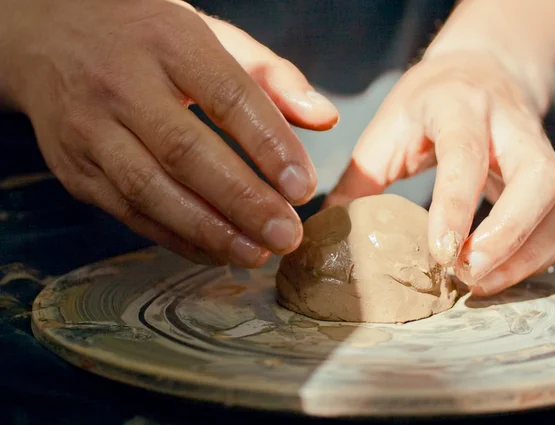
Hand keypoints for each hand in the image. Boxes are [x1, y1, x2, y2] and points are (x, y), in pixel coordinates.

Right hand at [0, 0, 337, 266]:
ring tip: (256, 253)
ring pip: (152, 191)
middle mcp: (122, 84)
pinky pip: (130, 212)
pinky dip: (176, 238)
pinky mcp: (76, 170)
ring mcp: (91, 130)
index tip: (303, 187)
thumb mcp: (207, 35)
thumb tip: (325, 119)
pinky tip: (216, 251)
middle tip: (286, 235)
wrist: (47, 37)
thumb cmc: (145, 38)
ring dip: (209, 231)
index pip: (227, 95)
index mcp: (168, 41)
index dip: (269, 144)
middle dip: (242, 201)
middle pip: (187, 152)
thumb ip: (270, 75)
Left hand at [325, 52, 554, 294]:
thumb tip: (325, 233)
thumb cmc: (424, 106)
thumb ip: (359, 180)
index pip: (466, 153)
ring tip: (481, 284)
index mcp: (458, 107)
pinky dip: (541, 254)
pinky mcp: (553, 175)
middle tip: (467, 274)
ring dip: (528, 254)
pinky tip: (503, 274)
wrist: (477, 73)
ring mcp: (539, 150)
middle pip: (537, 180)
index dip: (456, 204)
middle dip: (508, 235)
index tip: (441, 252)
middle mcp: (510, 126)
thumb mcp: (385, 131)